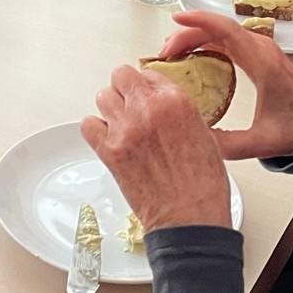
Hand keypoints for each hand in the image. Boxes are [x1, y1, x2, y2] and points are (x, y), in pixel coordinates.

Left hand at [81, 63, 232, 233]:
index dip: (147, 86)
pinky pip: (88, 125)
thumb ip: (180, 112)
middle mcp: (147, 109)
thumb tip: (165, 107)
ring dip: (111, 108)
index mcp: (176, 101)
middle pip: (120, 76)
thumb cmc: (203, 184)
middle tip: (131, 104)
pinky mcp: (109, 151)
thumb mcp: (204, 134)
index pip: (149, 73)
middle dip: (125, 88)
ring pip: (103, 97)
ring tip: (122, 124)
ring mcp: (126, 128)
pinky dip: (96, 129)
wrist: (189, 218)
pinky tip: (109, 139)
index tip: (147, 96)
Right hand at [156, 10, 292, 161]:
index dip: (200, 20)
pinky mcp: (257, 53)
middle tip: (163, 53)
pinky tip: (189, 57)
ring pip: (221, 32)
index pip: (228, 31)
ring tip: (171, 55)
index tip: (177, 17)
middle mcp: (262, 49)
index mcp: (264, 65)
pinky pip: (226, 39)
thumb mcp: (262, 142)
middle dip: (187, 33)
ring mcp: (260, 49)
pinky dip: (205, 42)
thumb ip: (229, 145)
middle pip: (218, 28)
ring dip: (194, 37)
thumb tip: (197, 140)